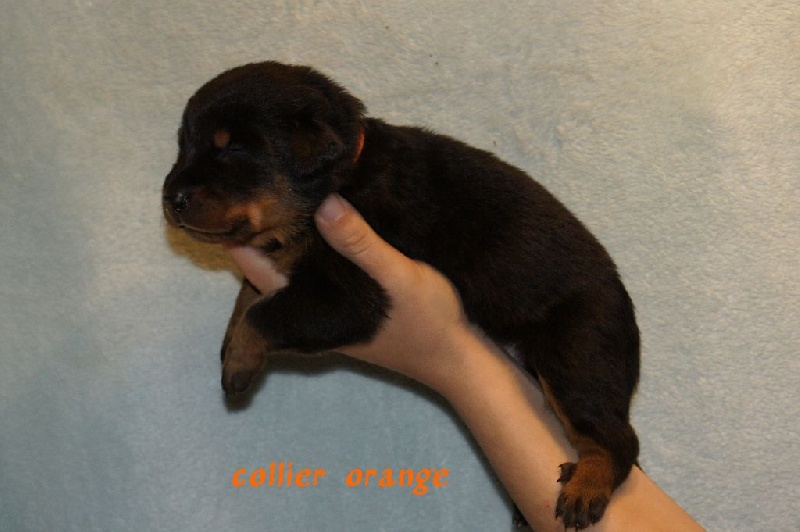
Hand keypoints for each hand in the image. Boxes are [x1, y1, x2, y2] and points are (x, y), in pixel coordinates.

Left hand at [226, 194, 472, 390]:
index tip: (235, 194)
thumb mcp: (397, 277)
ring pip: (293, 267)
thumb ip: (360, 244)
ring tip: (287, 188)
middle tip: (259, 180)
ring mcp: (329, 308)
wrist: (459, 358)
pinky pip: (317, 269)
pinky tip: (324, 218)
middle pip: (270, 267)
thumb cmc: (427, 323)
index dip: (242, 236)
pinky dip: (313, 245)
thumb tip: (322, 203)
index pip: (258, 271)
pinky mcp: (348, 302)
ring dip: (288, 235)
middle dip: (261, 229)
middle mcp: (311, 311)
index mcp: (310, 310)